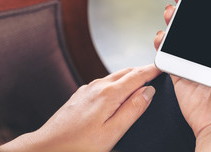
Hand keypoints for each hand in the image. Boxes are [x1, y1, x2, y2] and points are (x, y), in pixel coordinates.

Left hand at [0, 65, 159, 151]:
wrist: (48, 146)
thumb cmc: (79, 144)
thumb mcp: (112, 132)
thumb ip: (132, 109)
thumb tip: (148, 92)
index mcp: (109, 94)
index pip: (137, 75)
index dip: (152, 70)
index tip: (162, 67)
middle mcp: (98, 86)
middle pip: (126, 71)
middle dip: (142, 70)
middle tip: (155, 71)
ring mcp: (88, 89)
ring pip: (115, 75)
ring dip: (130, 75)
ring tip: (141, 79)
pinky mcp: (82, 94)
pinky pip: (105, 81)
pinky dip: (117, 81)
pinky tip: (118, 90)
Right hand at [154, 0, 210, 150]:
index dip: (209, 0)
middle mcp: (209, 51)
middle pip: (195, 22)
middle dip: (187, 5)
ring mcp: (193, 60)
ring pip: (179, 34)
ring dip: (173, 20)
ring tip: (170, 10)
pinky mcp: (179, 71)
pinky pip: (167, 53)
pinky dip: (161, 42)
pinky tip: (161, 35)